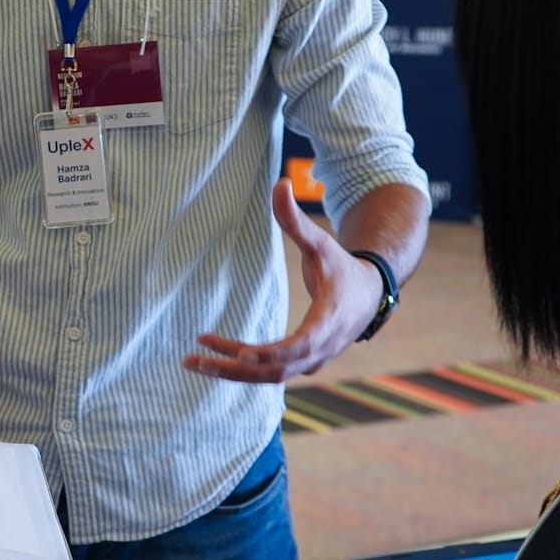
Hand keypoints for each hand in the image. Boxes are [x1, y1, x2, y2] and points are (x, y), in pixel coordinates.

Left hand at [184, 178, 384, 383]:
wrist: (368, 296)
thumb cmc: (341, 268)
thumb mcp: (321, 243)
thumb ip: (296, 220)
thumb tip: (280, 181)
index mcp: (329, 321)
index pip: (301, 344)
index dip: (271, 352)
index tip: (241, 354)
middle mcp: (320, 349)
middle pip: (275, 368)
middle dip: (234, 367)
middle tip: (194, 360)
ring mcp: (312, 361)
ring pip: (268, 377)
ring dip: (230, 373)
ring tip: (191, 363)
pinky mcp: (301, 365)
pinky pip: (268, 375)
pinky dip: (240, 371)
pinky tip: (210, 361)